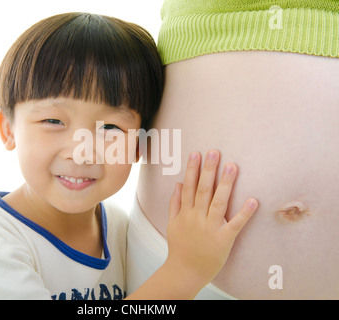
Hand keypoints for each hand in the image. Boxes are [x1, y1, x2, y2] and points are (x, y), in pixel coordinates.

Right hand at [166, 150, 257, 288]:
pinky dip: (244, 213)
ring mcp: (211, 228)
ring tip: (232, 166)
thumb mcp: (172, 224)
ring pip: (218, 202)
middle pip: (203, 190)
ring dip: (225, 184)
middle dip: (208, 170)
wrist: (185, 272)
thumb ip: (174, 203)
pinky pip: (235, 224)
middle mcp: (197, 218)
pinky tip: (253, 200)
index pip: (189, 187)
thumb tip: (177, 183)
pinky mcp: (224, 239)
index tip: (196, 154)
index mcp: (185, 213)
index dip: (192, 170)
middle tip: (214, 152)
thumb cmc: (179, 247)